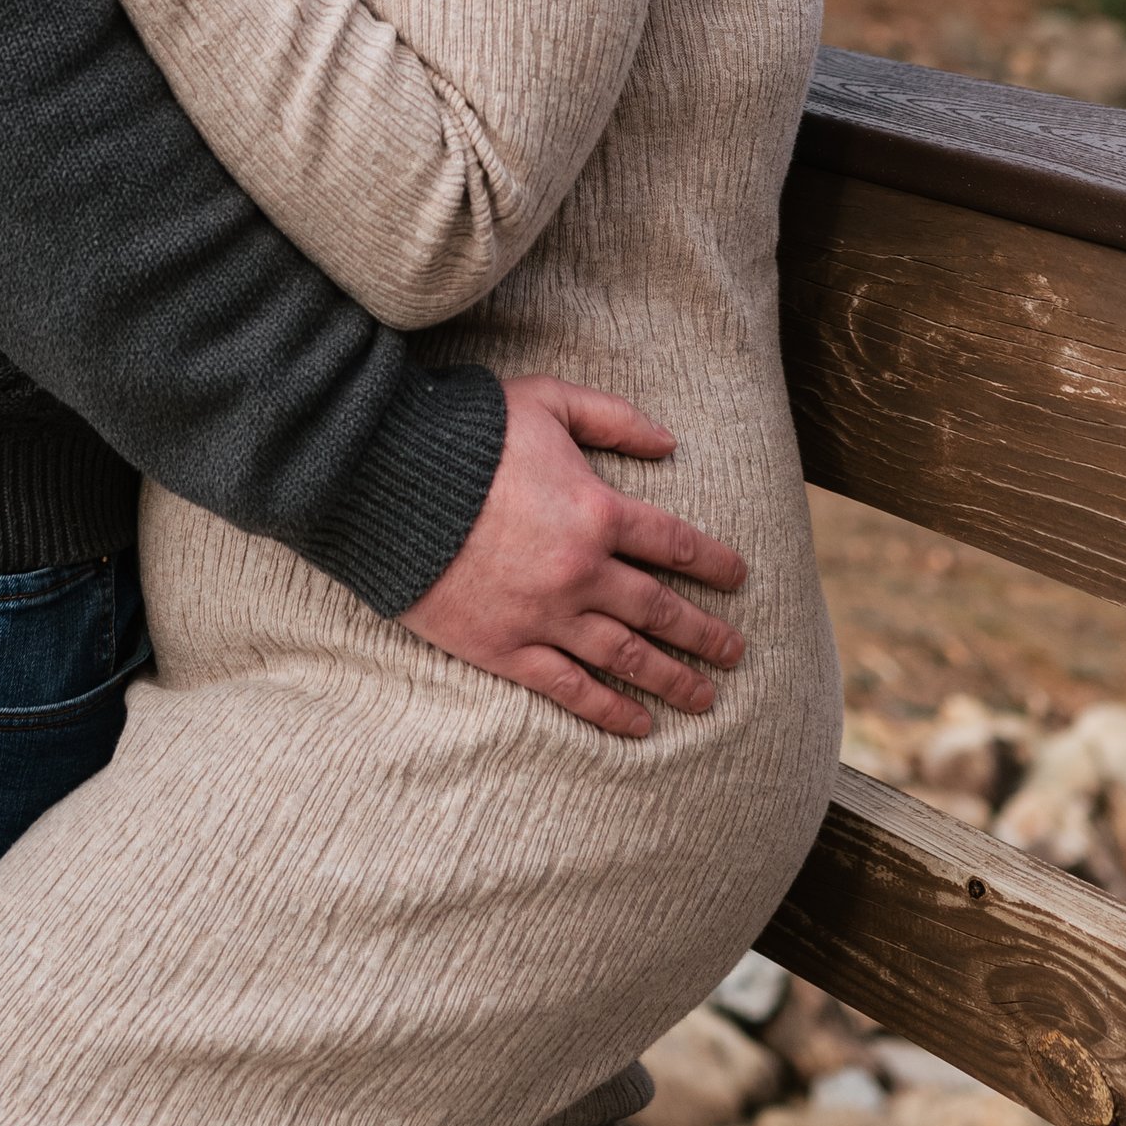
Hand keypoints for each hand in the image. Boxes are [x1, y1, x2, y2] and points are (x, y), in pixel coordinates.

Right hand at [402, 375, 747, 738]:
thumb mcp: (547, 400)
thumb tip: (670, 442)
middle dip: (704, 633)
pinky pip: (568, 687)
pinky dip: (608, 711)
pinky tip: (638, 725)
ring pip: (625, 657)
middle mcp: (582, 570)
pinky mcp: (504, 648)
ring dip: (671, 679)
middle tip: (735, 653)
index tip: (738, 578)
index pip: (674, 543)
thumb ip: (613, 418)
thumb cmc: (469, 432)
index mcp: (597, 510)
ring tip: (704, 698)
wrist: (387, 479)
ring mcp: (544, 615)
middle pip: (660, 609)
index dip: (712, 563)